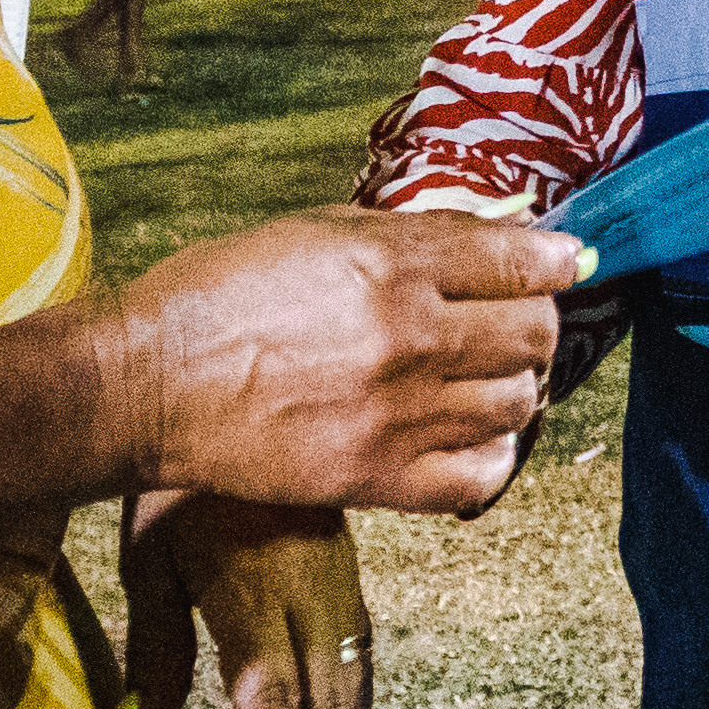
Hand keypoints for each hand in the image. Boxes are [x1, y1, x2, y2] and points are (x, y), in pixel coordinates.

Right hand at [105, 207, 569, 511]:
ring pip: (518, 402)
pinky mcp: (376, 478)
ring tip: (483, 380)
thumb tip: (490, 232)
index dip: (554, 261)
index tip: (561, 264)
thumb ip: (407, 232)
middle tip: (510, 324)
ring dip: (513, 387)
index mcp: (391, 262)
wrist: (147, 384)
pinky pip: (482, 476)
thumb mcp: (312, 230)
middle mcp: (409, 334)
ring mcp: (398, 412)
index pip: (521, 259)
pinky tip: (468, 435)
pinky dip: (491, 455)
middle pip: (534, 333)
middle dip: (534, 323)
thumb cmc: (218, 295)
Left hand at [122, 493, 370, 708]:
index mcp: (256, 599)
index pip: (272, 706)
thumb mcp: (149, 562)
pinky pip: (361, 668)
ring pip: (352, 698)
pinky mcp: (349, 584)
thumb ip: (152, 652)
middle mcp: (310, 602)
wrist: (244, 399)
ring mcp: (339, 592)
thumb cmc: (177, 487)